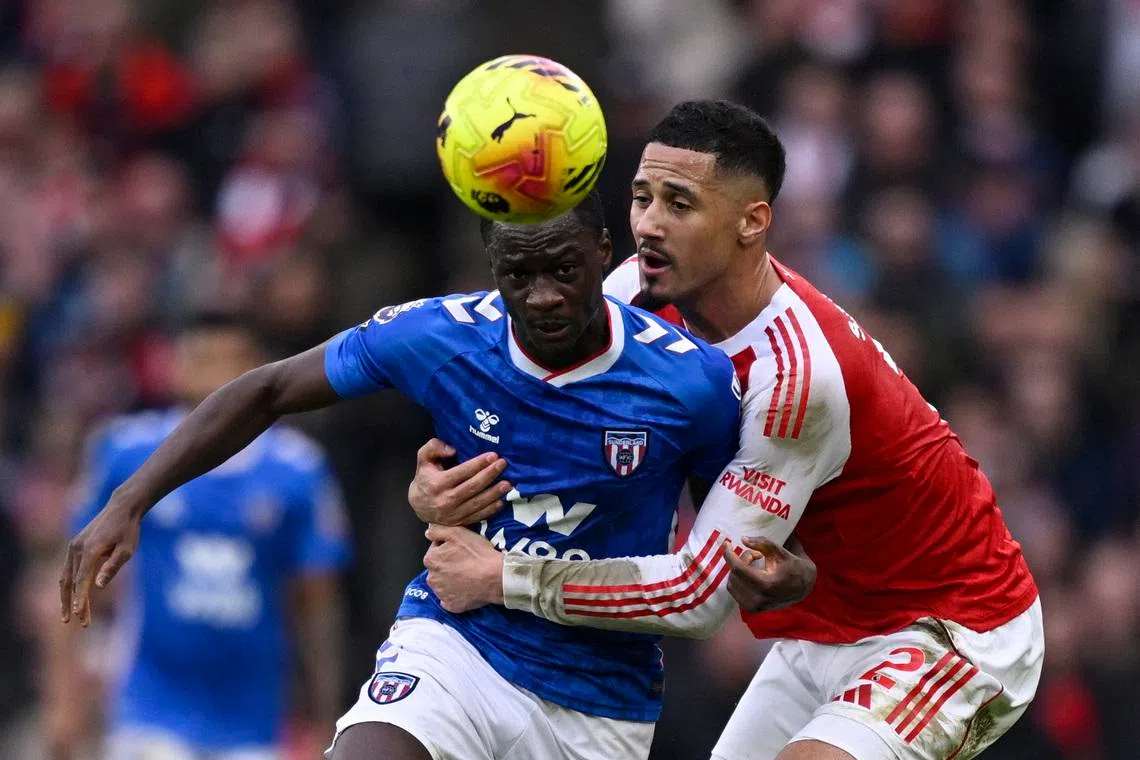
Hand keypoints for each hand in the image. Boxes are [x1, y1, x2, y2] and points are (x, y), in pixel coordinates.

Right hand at [60, 493, 141, 626]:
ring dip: (67, 597)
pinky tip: (71, 599)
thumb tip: (99, 587)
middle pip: (71, 582)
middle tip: (77, 622)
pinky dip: (68, 586)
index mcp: (90, 550)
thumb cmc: (128, 530)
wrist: (122, 508)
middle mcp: (77, 548)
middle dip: (73, 604)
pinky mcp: (74, 546)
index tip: (78, 615)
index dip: (80, 598)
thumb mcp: (128, 549)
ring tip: (69, 616)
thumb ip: (113, 567)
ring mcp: (73, 547)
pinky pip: (68, 570)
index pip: (82, 580)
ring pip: (66, 578)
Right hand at [408, 438, 512, 525]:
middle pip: (473, 487)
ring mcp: (453, 514)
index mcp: (437, 483)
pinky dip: (491, 510)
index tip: (493, 455)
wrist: (418, 505)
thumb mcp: (423, 459)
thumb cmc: (425, 478)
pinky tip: (502, 501)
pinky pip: (478, 516)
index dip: (478, 463)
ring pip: (478, 503)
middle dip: (490, 475)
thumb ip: (434, 448)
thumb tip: (452, 449)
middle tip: (503, 464)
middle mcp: (445, 500)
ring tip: (508, 483)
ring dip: (495, 493)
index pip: (462, 472)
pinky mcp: (459, 522)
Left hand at [423, 525, 503, 612]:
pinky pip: (450, 598)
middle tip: (465, 561)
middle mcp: (432, 578)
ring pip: (443, 583)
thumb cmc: (478, 555)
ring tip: (468, 574)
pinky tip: (467, 587)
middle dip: (448, 564)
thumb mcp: (457, 532)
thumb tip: (428, 532)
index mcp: (431, 559)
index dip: (449, 547)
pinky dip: (456, 594)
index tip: (460, 548)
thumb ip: (437, 530)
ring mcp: (441, 593)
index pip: (435, 549)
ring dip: (451, 579)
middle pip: (438, 567)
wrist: (496, 577)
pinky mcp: (451, 605)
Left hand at [723, 536, 815, 612]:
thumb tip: (743, 539)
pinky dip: (738, 579)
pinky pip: (735, 591)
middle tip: (756, 554)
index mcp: (766, 584)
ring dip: (739, 569)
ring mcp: (754, 607)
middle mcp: (758, 599)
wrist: (804, 587)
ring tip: (755, 564)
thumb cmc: (793, 567)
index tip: (727, 543)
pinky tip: (751, 574)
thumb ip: (762, 544)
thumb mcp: (780, 552)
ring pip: (732, 583)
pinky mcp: (752, 609)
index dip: (729, 554)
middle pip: (735, 574)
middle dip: (741, 560)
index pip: (738, 568)